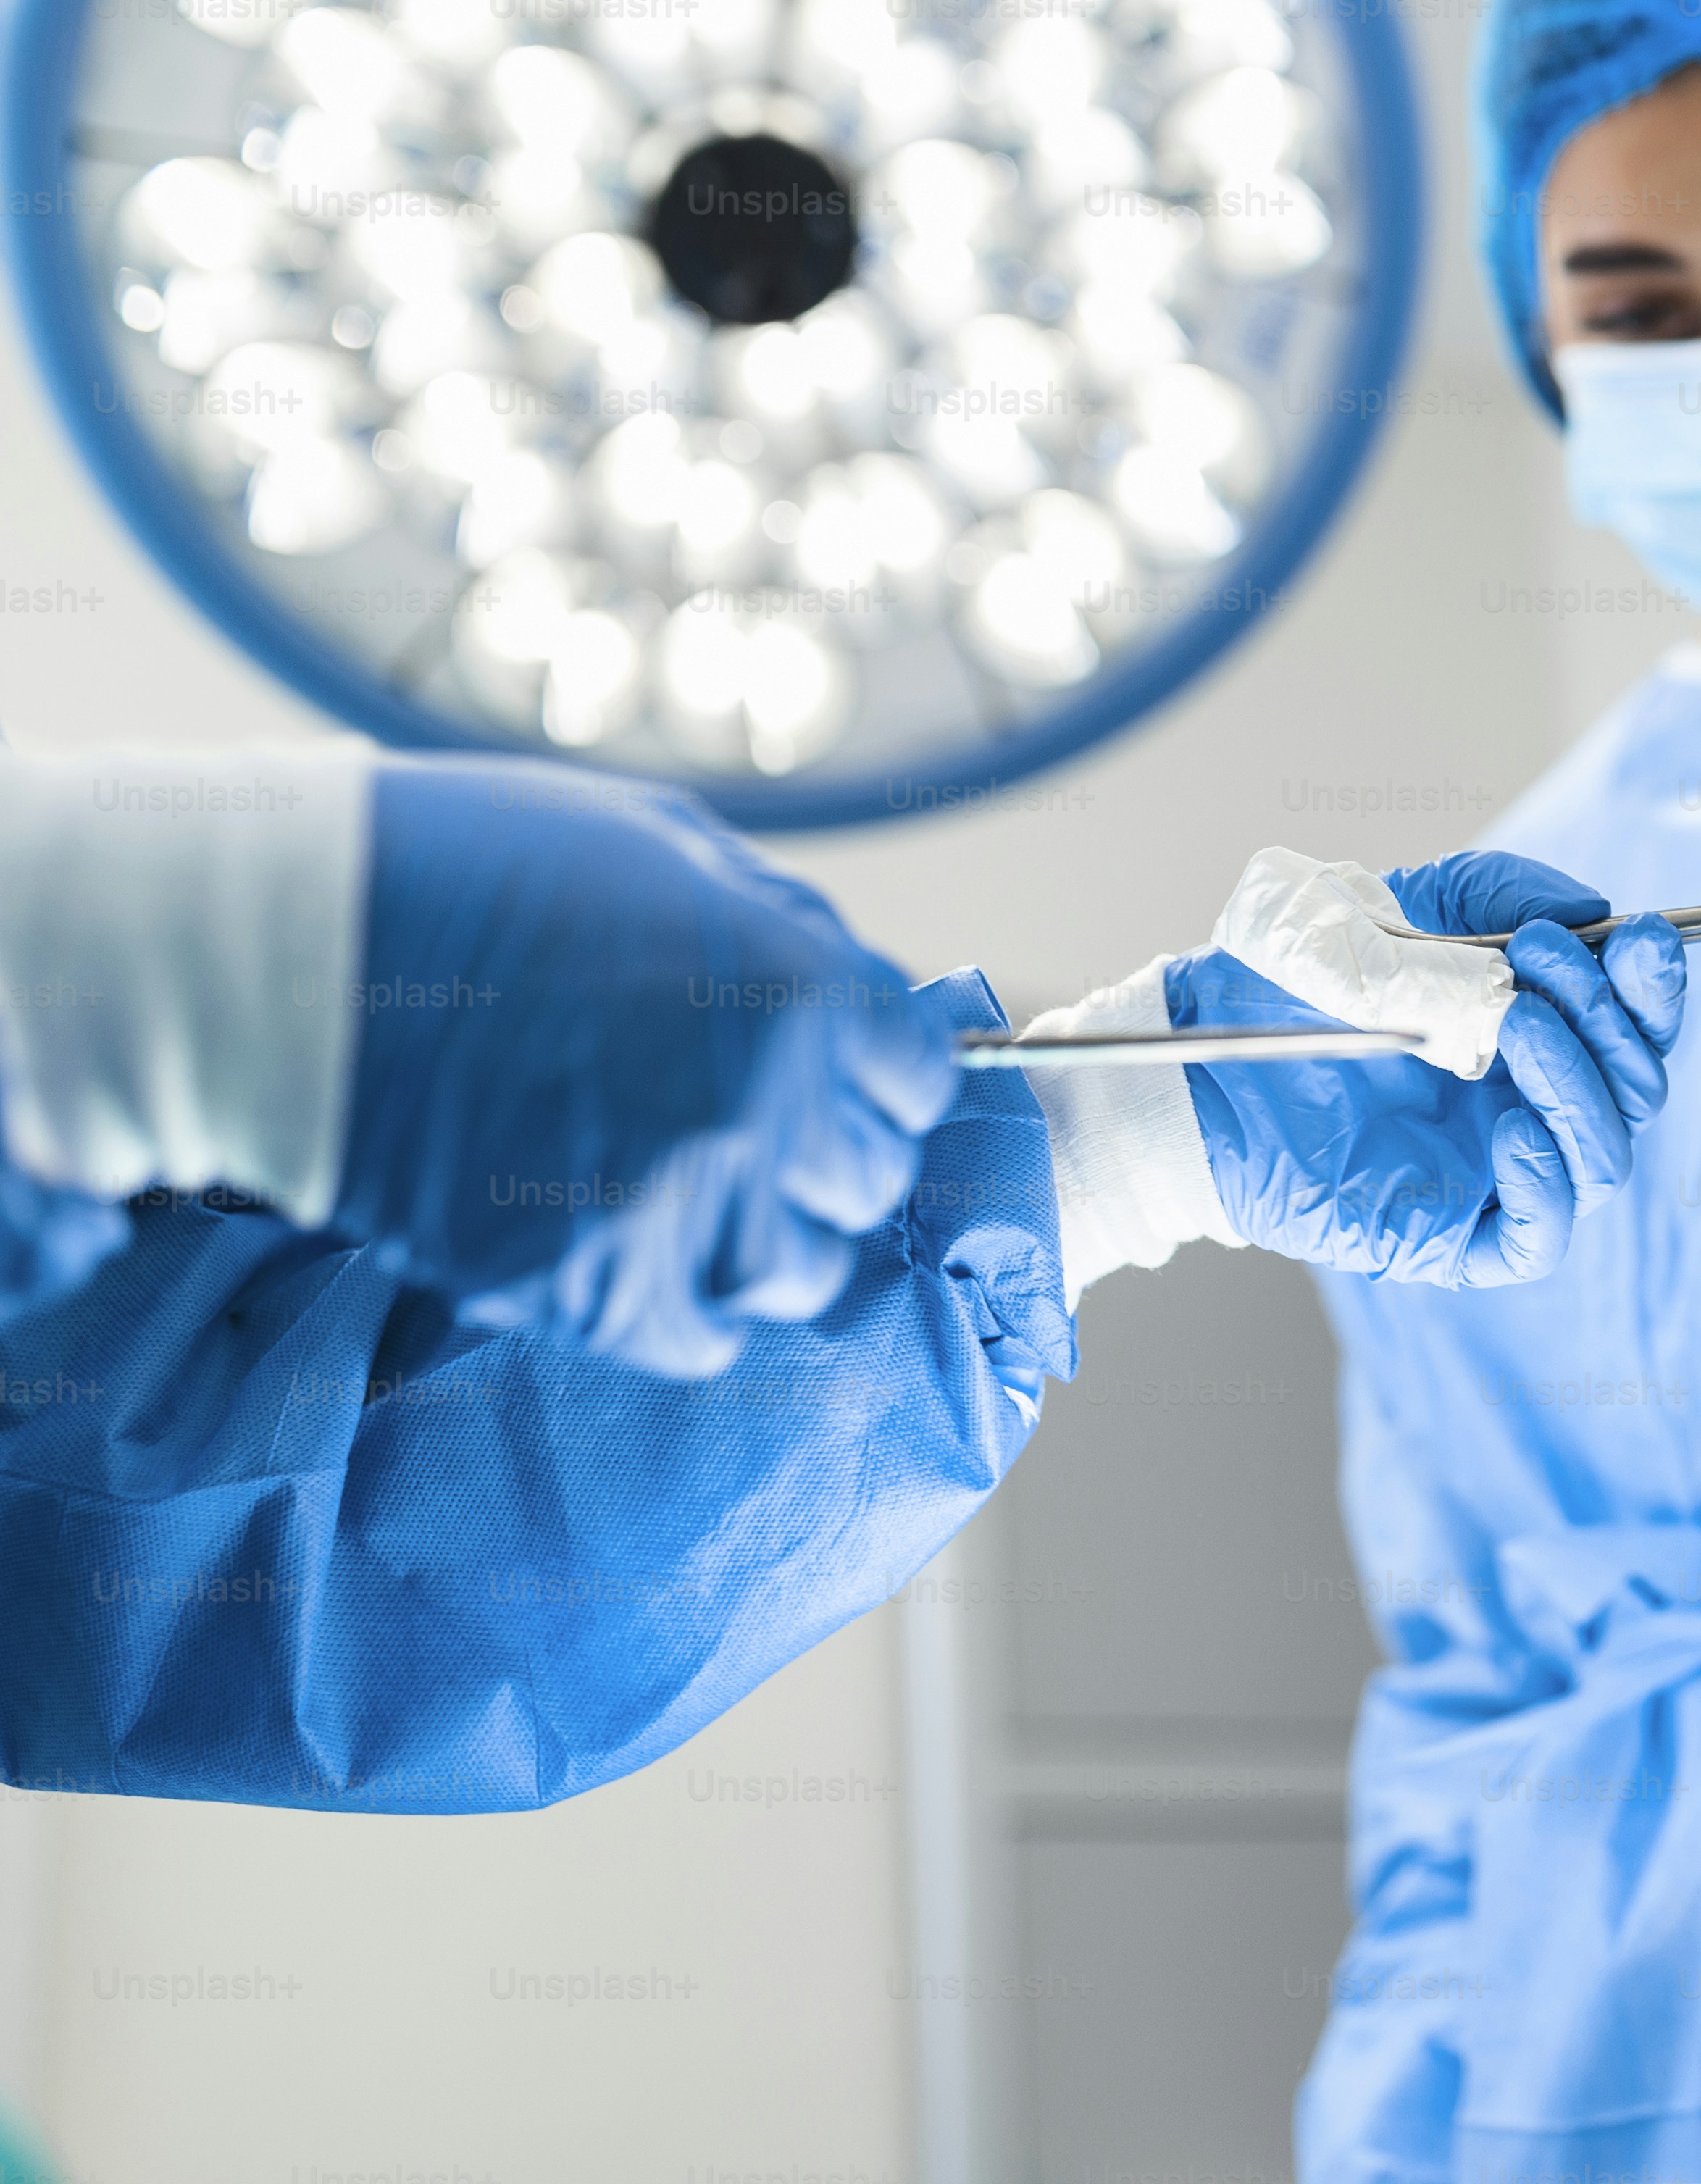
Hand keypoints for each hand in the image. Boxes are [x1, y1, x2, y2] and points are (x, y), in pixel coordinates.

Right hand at [330, 761, 954, 1375]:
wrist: (298, 960)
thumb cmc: (477, 871)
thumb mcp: (669, 844)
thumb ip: (783, 925)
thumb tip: (863, 992)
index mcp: (802, 991)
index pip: (917, 1078)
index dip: (873, 1077)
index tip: (834, 1080)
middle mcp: (766, 1108)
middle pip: (866, 1179)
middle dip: (818, 1155)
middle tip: (748, 1134)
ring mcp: (680, 1207)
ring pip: (798, 1271)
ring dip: (761, 1240)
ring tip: (694, 1200)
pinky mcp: (587, 1287)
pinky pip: (701, 1340)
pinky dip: (685, 1312)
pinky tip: (640, 1261)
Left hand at [1180, 853, 1684, 1285]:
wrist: (1195, 1050)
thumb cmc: (1289, 979)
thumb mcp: (1395, 900)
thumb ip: (1494, 894)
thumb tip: (1589, 910)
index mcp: (1532, 1029)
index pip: (1634, 1025)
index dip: (1655, 987)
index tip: (1641, 937)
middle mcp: (1529, 1102)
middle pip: (1636, 1086)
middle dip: (1610, 1019)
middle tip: (1543, 961)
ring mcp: (1494, 1172)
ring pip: (1604, 1156)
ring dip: (1581, 1085)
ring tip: (1517, 1025)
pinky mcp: (1451, 1235)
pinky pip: (1541, 1236)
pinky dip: (1550, 1184)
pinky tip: (1516, 1130)